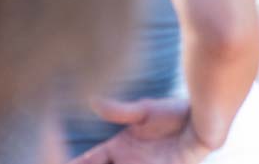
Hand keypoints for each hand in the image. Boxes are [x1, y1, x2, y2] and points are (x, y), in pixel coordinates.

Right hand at [66, 98, 211, 163]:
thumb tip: (92, 99)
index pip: (88, 161)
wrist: (204, 122)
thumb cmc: (176, 113)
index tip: (54, 161)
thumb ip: (120, 111)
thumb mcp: (144, 112)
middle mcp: (126, 162)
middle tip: (60, 163)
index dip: (74, 163)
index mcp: (118, 148)